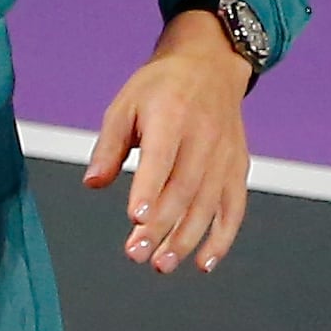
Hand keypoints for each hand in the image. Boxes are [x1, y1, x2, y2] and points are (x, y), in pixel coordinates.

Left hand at [82, 9, 251, 274]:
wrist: (210, 66)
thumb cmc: (160, 89)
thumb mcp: (125, 104)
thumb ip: (109, 146)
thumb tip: (92, 183)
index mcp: (171, 115)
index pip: (161, 157)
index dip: (149, 189)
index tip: (135, 219)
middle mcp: (202, 137)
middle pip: (183, 189)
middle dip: (160, 226)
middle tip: (137, 254)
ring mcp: (224, 155)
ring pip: (207, 205)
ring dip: (185, 240)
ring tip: (161, 264)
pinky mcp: (238, 169)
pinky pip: (233, 210)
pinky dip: (221, 239)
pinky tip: (203, 264)